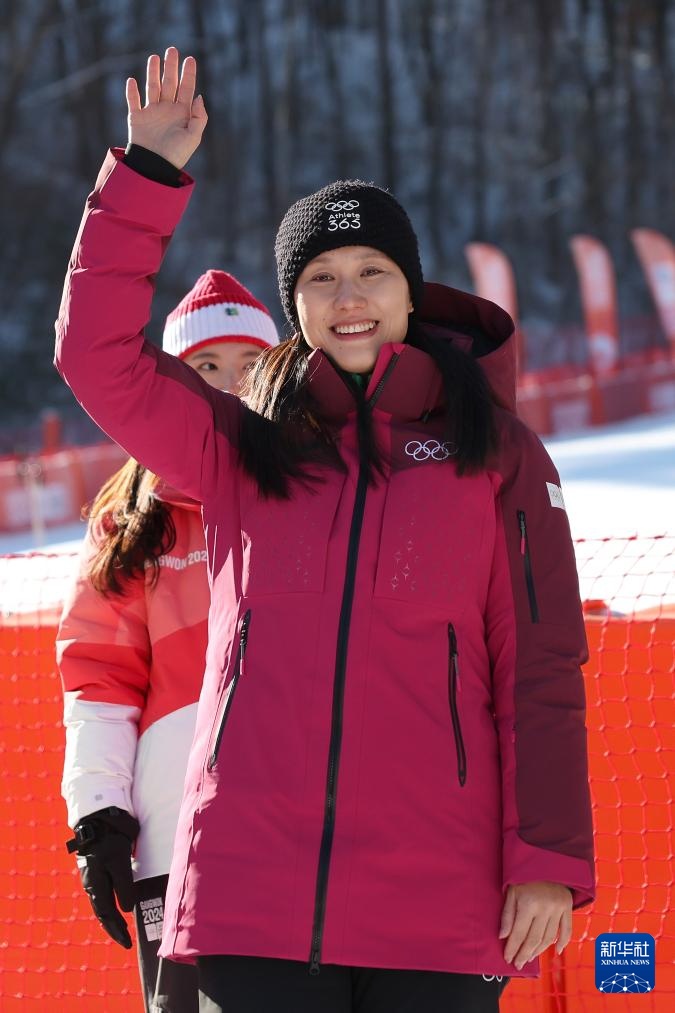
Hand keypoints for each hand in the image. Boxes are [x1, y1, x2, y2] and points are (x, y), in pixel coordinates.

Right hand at [67, 806, 139, 948]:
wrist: (98, 819)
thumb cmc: (110, 842)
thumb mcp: (120, 864)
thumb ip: (124, 887)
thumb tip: (127, 910)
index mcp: (96, 886)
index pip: (106, 916)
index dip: (116, 930)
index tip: (127, 943)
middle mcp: (92, 884)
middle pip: (103, 912)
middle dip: (114, 928)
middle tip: (126, 941)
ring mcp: (93, 876)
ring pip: (103, 903)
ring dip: (112, 917)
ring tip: (122, 927)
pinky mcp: (98, 868)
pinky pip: (105, 892)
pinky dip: (112, 902)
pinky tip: (119, 903)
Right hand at [126, 46, 207, 168]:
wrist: (156, 167)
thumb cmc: (176, 155)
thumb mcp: (193, 137)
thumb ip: (198, 117)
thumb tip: (198, 97)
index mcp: (181, 114)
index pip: (186, 89)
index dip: (188, 74)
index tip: (190, 59)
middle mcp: (167, 110)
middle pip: (169, 83)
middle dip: (171, 67)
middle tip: (172, 50)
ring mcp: (151, 113)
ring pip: (152, 87)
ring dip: (153, 73)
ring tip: (154, 57)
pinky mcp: (136, 118)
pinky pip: (133, 101)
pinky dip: (131, 91)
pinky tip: (132, 80)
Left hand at [499, 881, 572, 969]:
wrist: (546, 858)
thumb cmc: (523, 874)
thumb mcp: (511, 890)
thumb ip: (507, 914)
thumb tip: (503, 937)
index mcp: (528, 903)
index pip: (519, 933)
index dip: (512, 948)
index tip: (507, 958)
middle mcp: (545, 908)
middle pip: (534, 939)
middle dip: (524, 954)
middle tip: (517, 964)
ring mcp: (558, 908)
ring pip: (549, 938)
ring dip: (539, 951)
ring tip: (529, 958)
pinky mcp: (568, 907)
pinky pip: (567, 929)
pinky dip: (563, 942)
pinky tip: (555, 951)